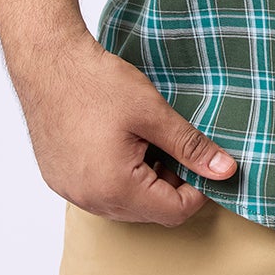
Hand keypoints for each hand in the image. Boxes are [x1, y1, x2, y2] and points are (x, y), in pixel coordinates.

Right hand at [13, 29, 238, 226]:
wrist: (48, 61)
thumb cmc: (98, 84)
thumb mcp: (153, 113)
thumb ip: (191, 146)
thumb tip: (226, 171)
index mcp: (116, 189)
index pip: (173, 212)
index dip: (198, 190)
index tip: (205, 162)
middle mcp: (89, 200)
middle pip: (148, 211)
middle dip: (171, 184)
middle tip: (178, 146)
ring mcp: (70, 191)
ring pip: (123, 203)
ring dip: (145, 181)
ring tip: (149, 141)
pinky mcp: (59, 177)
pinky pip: (99, 191)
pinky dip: (118, 176)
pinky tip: (122, 143)